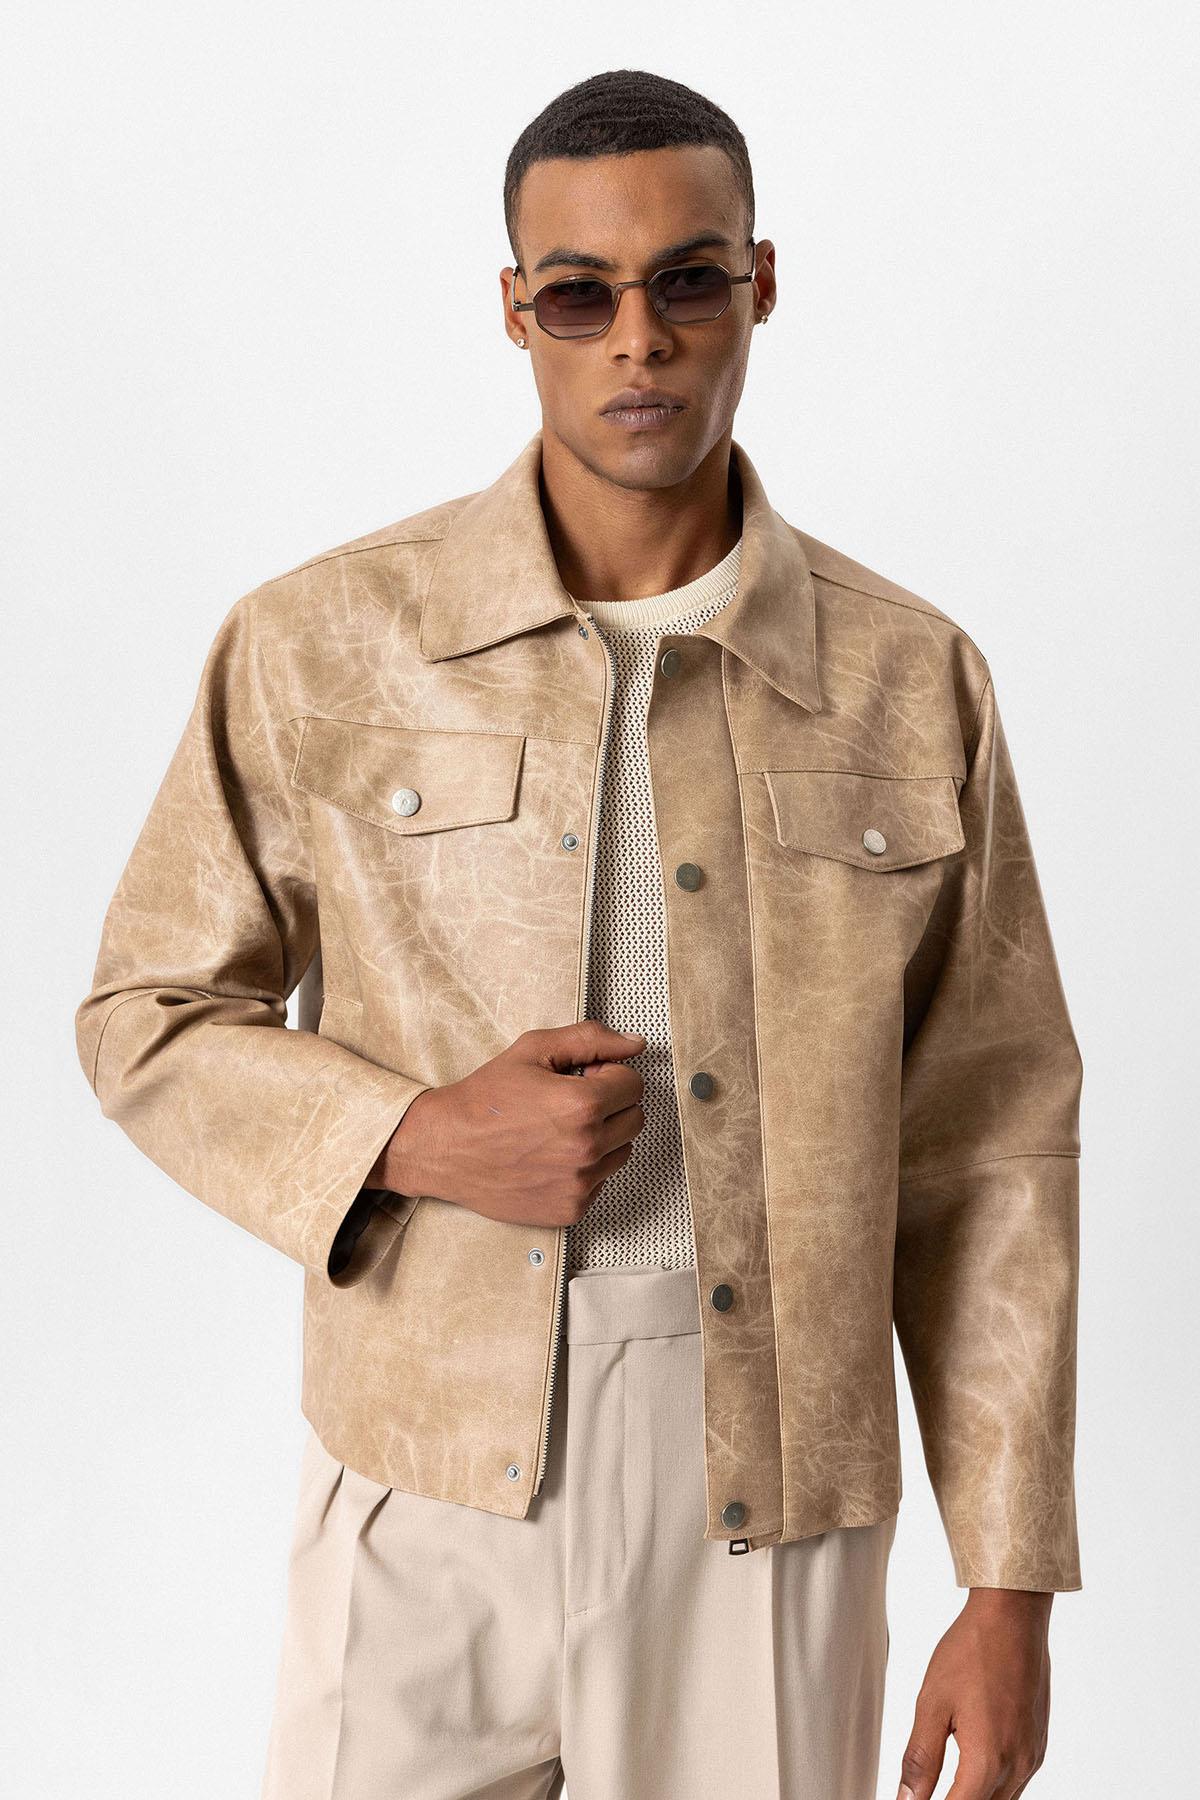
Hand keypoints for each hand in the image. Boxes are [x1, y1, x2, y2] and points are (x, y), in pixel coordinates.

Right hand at [366, 1021, 646, 1228]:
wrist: (445, 1148)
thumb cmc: (484, 1100)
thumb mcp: (533, 1050)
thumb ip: (590, 1040)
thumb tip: (633, 1043)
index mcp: (582, 1106)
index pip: (634, 1085)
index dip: (609, 1075)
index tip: (584, 1078)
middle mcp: (586, 1148)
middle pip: (635, 1118)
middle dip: (610, 1105)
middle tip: (571, 1102)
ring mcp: (580, 1183)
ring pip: (622, 1152)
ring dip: (602, 1138)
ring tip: (560, 1130)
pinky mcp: (571, 1209)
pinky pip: (601, 1181)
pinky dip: (585, 1168)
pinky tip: (551, 1156)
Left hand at [896, 1588, 1053, 1798]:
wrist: (1013, 1616)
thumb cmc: (972, 1651)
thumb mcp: (932, 1703)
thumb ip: (920, 1759)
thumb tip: (907, 1799)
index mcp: (988, 1761)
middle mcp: (1018, 1766)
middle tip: (925, 1791)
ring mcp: (1032, 1756)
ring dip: (974, 1796)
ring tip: (947, 1781)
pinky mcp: (1038, 1744)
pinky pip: (1016, 1781)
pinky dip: (993, 1784)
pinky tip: (973, 1767)